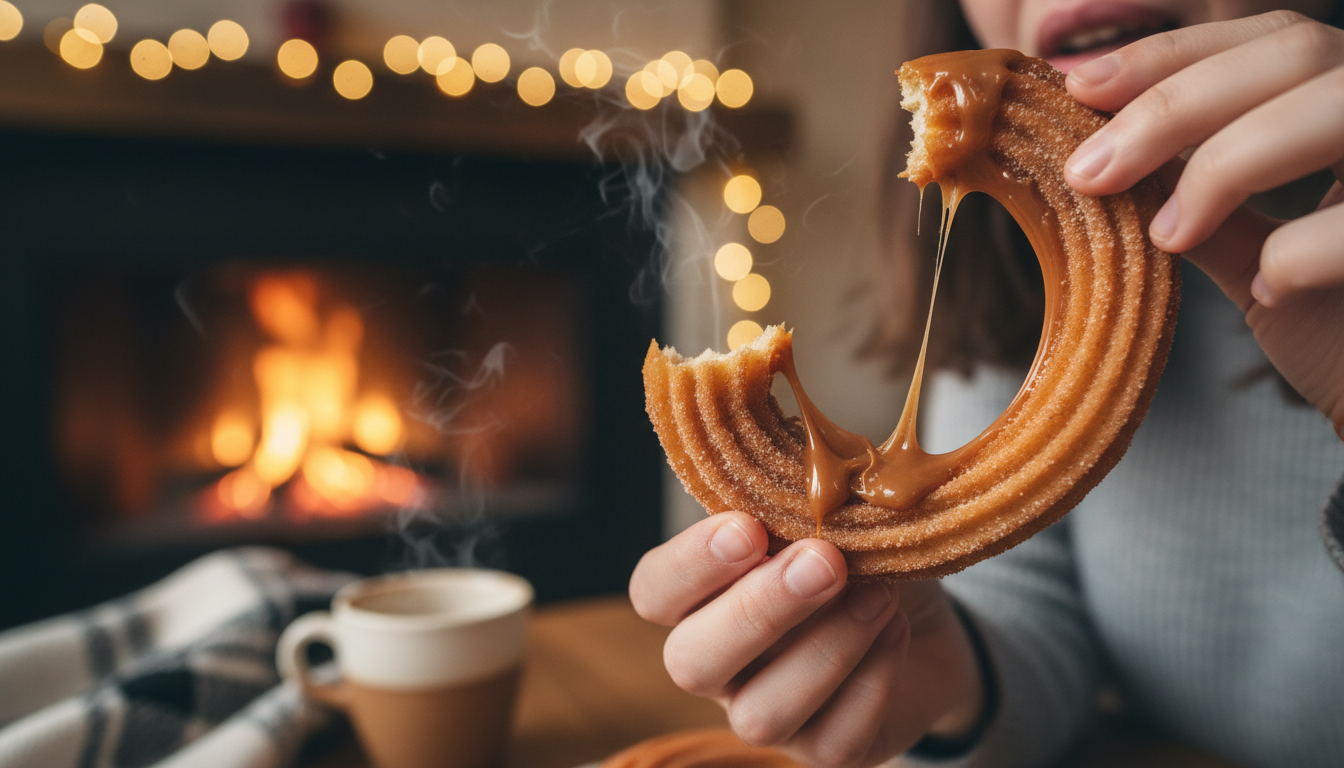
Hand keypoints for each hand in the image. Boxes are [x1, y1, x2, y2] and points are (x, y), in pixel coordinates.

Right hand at [629, 512, 984, 766]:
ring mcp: (765, 714)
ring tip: (879, 594)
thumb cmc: (857, 558)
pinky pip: (833, 738)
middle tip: (824, 561)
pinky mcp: (823, 750)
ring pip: (760, 716)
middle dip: (758, 610)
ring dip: (825, 650)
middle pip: (692, 661)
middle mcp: (719, 664)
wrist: (924, 621)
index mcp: (700, 598)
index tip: (748, 528)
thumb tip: (815, 472)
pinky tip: (896, 630)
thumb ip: (806, 500)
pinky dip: (872, 680)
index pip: (654, 589)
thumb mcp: (832, 516)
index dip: (689, 564)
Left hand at [1062, 11, 1343, 436]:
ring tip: (1167, 233)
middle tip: (1089, 173)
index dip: (1172, 55)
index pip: (1270, 40)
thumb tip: (1105, 161)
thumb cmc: (1338, 329)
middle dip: (1173, 108)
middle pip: (1295, 53)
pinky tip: (1268, 288)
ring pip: (1331, 105)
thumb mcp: (1256, 253)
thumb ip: (1200, 201)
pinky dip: (1298, 250)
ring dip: (1227, 163)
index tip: (1078, 88)